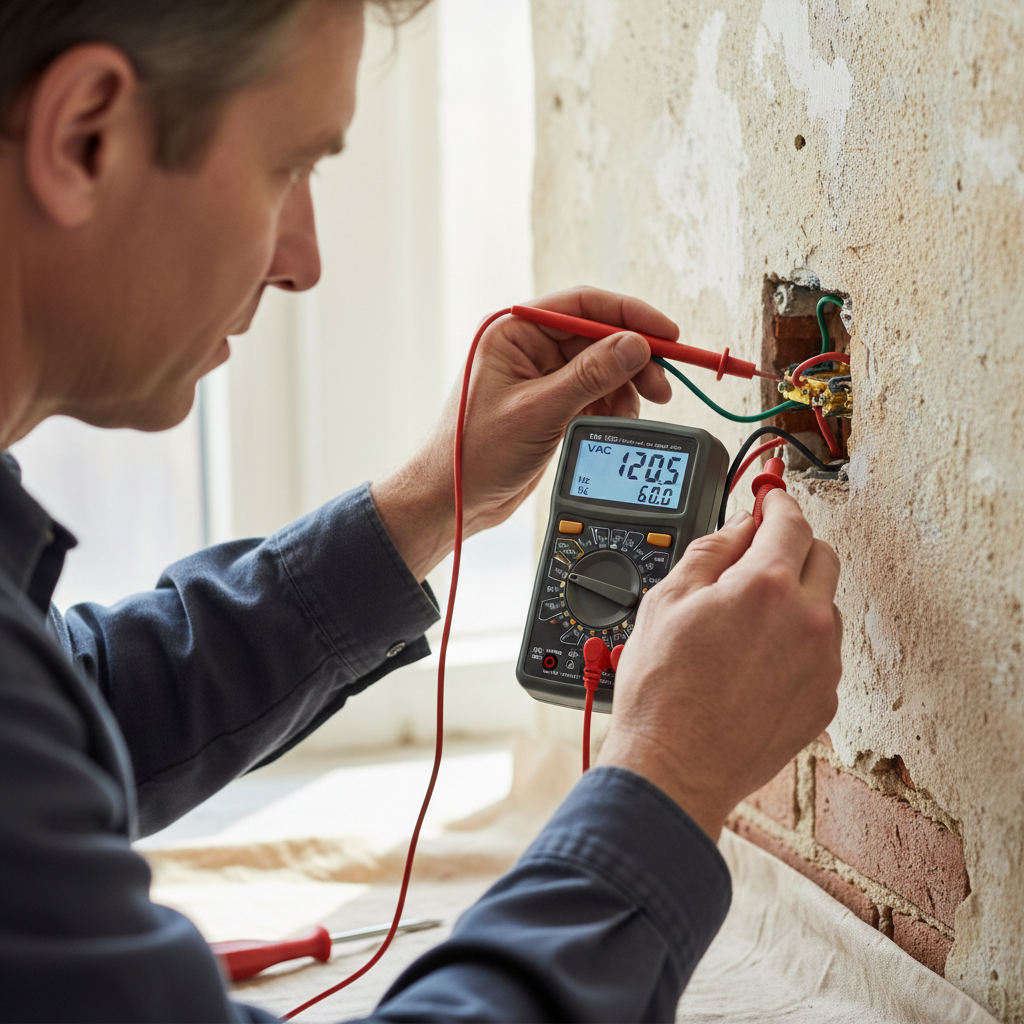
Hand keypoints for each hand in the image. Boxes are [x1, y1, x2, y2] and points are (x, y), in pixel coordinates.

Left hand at [372, 286, 673, 579]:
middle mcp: (526, 347)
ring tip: (637, 410)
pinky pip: (592, 393)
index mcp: (512, 332)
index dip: (630, 316)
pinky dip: (610, 406)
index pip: (583, 306)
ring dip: (624, 387)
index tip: (667, 335)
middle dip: (633, 359)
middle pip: (598, 337)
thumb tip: (634, 346)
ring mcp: (538, 376)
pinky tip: (619, 421)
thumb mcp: (537, 412)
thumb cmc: (473, 454)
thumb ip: (589, 377)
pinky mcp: (548, 403)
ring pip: (600, 367)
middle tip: (661, 385)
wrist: (451, 500)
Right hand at [597, 490, 842, 839]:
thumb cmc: (662, 691)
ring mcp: (822, 665)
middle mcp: (808, 622)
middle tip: (758, 554)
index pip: (791, 522)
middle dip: (793, 545)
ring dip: (798, 596)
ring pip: (825, 606)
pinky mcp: (823, 700)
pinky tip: (756, 661)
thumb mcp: (667, 601)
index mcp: (767, 588)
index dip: (778, 502)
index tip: (770, 498)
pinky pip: (822, 652)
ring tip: (747, 622)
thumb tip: (740, 527)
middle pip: (823, 556)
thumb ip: (712, 551)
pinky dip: (798, 642)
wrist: (675, 767)